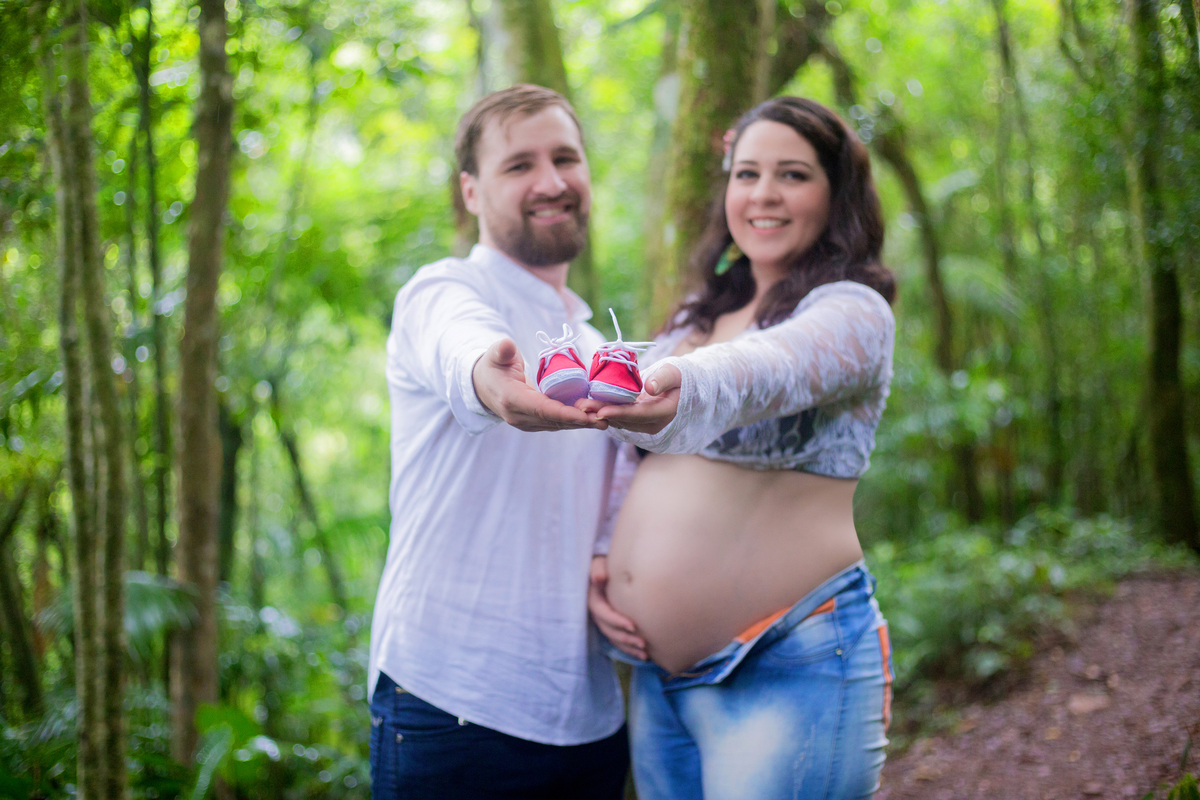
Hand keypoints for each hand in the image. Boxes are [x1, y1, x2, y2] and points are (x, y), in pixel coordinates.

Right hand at [472, 339, 606, 431]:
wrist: (482, 385)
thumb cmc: (492, 365)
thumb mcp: (494, 354)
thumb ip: (501, 350)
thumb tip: (506, 345)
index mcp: (511, 399)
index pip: (542, 409)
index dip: (566, 413)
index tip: (587, 415)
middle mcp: (519, 417)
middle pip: (555, 421)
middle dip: (581, 421)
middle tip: (606, 418)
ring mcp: (526, 423)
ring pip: (558, 424)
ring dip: (581, 423)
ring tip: (604, 419)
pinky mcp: (534, 423)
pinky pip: (556, 423)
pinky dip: (574, 421)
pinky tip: (592, 418)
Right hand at [587, 556, 646, 660]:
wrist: (604, 570)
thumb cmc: (603, 567)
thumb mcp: (598, 565)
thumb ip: (598, 570)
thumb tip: (599, 577)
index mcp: (594, 601)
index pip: (604, 614)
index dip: (617, 621)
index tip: (633, 626)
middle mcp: (597, 615)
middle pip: (610, 631)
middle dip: (626, 638)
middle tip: (643, 643)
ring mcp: (604, 622)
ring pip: (615, 639)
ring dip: (629, 648)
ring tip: (645, 653)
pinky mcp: (611, 626)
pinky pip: (619, 641)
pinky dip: (630, 649)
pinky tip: (643, 655)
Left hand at [588, 364, 681, 433]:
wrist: (681, 384)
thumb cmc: (679, 375)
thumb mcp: (674, 372)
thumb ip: (663, 379)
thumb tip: (649, 388)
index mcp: (664, 412)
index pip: (638, 415)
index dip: (619, 413)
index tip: (600, 411)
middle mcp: (653, 423)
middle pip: (624, 419)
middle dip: (601, 413)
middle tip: (580, 406)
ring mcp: (643, 423)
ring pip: (618, 419)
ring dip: (598, 413)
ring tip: (580, 405)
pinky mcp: (636, 419)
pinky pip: (618, 416)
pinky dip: (603, 411)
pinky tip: (588, 404)